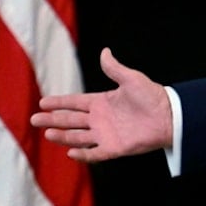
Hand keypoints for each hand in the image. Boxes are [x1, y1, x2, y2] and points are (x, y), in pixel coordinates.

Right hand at [30, 47, 172, 162]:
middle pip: (71, 120)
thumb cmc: (152, 96)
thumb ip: (115, 68)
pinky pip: (95, 153)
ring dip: (63, 136)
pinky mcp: (115, 148)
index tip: (42, 102)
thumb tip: (105, 51)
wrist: (170, 116)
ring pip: (78, 137)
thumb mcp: (132, 79)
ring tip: (48, 133)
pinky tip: (70, 152)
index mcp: (102, 102)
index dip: (59, 102)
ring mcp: (106, 134)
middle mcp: (101, 119)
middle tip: (34, 120)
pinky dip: (83, 154)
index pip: (75, 102)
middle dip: (53, 120)